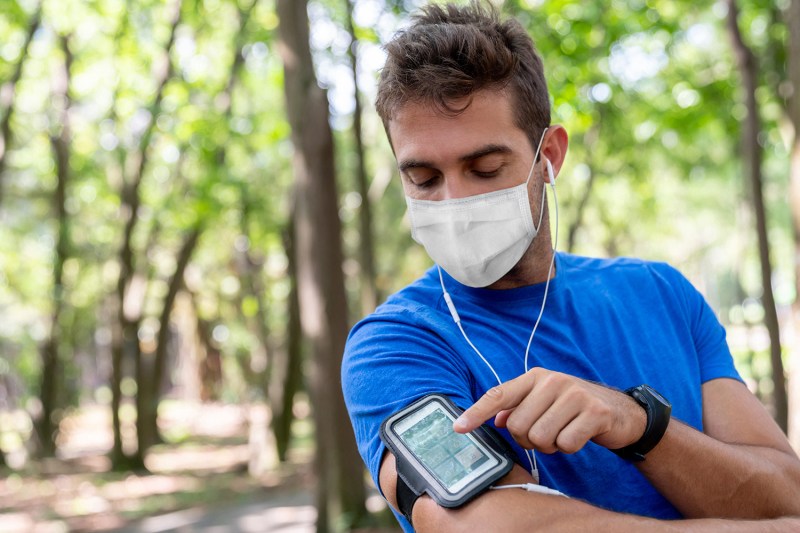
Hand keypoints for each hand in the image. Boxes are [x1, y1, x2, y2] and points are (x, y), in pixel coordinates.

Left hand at [453, 368, 646, 453]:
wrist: (621, 411)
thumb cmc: (575, 407)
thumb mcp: (544, 402)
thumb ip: (518, 408)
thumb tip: (496, 421)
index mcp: (535, 377)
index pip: (498, 395)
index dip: (476, 412)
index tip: (458, 428)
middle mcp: (552, 381)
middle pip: (518, 426)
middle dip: (528, 439)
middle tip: (546, 434)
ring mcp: (574, 395)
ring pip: (540, 437)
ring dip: (550, 446)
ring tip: (563, 433)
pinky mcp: (594, 412)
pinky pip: (565, 444)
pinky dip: (569, 448)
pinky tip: (579, 436)